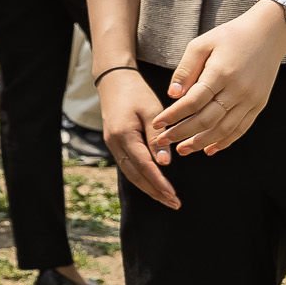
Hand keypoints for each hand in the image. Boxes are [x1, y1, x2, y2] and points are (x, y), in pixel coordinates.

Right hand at [98, 64, 176, 208]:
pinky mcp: (114, 143)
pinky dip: (141, 177)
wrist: (114, 80)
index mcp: (123, 134)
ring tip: (166, 199)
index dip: (158, 182)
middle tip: (173, 204)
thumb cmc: (136, 92)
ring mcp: (112, 144)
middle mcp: (114, 143)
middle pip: (134, 175)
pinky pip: (127, 166)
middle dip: (154, 191)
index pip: (143, 165)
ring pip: (130, 173)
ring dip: (148, 187)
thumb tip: (164, 163)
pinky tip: (153, 184)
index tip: (173, 195)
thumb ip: (157, 137)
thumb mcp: (151, 110)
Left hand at [149, 3, 285, 156]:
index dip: (173, 115)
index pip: (193, 101)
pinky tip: (210, 149)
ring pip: (225, 129)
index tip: (156, 124)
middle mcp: (238, 90)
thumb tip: (172, 95)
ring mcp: (251, 100)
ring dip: (202, 142)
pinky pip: (242, 128)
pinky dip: (225, 141)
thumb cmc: (229, 36)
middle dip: (182, 133)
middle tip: (163, 141)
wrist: (268, 34)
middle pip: (207, 119)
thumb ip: (185, 69)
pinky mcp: (259, 104)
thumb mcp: (201, 44)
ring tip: (182, 150)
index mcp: (221, 73)